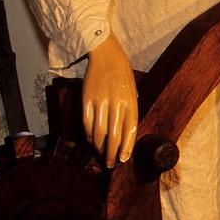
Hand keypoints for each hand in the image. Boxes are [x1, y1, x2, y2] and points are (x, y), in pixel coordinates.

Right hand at [83, 32, 137, 164]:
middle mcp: (117, 103)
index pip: (130, 130)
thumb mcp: (133, 92)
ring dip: (99, 146)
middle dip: (112, 153)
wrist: (107, 56)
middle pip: (114, 135)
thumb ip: (130, 111)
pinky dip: (88, 135)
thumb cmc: (122, 76)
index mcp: (131, 102)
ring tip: (101, 154)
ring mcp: (100, 102)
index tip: (123, 159)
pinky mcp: (87, 100)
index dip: (127, 146)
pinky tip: (90, 141)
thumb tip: (125, 134)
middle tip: (110, 163)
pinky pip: (86, 122)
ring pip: (99, 132)